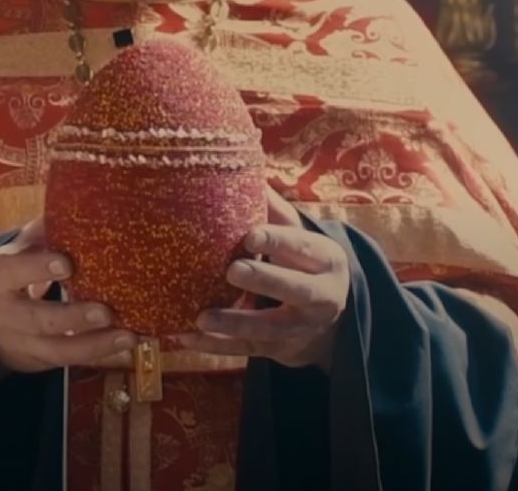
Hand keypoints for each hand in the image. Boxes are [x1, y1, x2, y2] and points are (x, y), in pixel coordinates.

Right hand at [0, 218, 134, 378]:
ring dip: (94, 344)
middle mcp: (3, 314)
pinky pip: (70, 361)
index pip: (11, 272)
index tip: (68, 263)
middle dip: (72, 317)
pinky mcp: (41, 362)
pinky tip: (127, 342)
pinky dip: (100, 353)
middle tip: (106, 311)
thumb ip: (45, 231)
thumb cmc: (15, 273)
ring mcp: (21, 343)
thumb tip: (83, 202)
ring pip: (56, 350)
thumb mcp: (19, 249)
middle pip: (36, 320)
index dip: (36, 268)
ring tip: (127, 335)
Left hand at [174, 189, 348, 371]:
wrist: (331, 319)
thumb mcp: (298, 236)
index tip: (250, 236)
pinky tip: (187, 339)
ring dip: (235, 323)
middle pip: (296, 290)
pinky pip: (247, 351)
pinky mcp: (279, 350)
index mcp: (324, 259)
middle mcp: (320, 296)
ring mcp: (300, 327)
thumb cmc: (301, 262)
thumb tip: (244, 166)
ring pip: (270, 328)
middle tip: (232, 270)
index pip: (303, 247)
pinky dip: (216, 346)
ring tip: (201, 317)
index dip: (278, 241)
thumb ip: (273, 209)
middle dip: (265, 281)